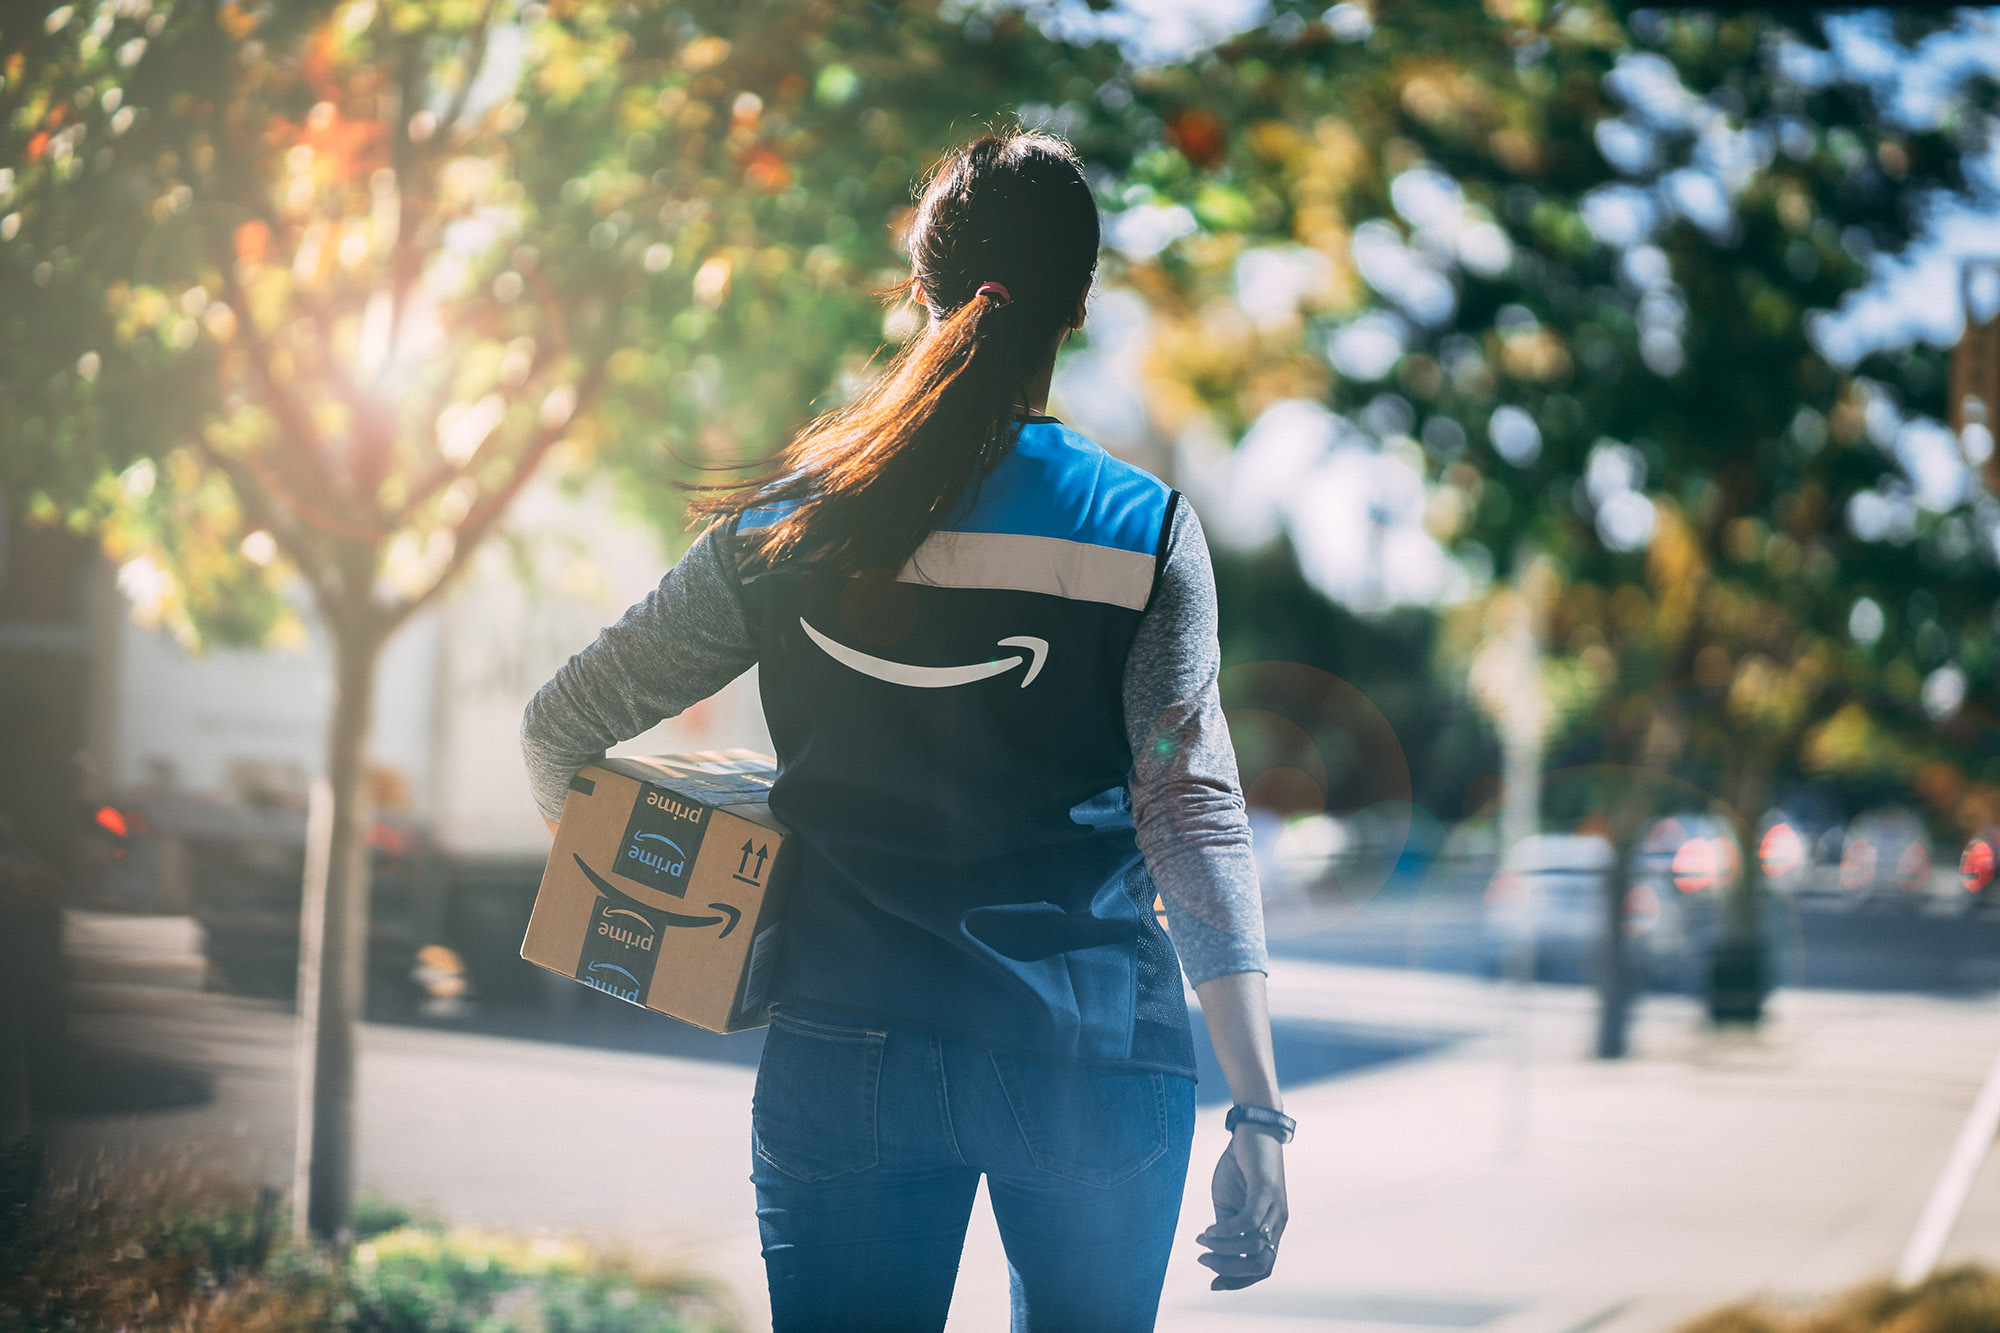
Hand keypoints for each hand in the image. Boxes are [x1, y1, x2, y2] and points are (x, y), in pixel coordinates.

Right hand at [1195, 1127, 1287, 1289]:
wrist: (1252, 1129)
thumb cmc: (1239, 1167)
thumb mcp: (1229, 1204)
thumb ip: (1226, 1228)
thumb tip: (1213, 1251)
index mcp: (1271, 1229)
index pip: (1262, 1269)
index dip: (1238, 1282)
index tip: (1212, 1284)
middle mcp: (1278, 1223)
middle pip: (1261, 1265)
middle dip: (1230, 1270)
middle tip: (1204, 1260)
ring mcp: (1275, 1208)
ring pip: (1255, 1246)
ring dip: (1224, 1249)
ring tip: (1203, 1240)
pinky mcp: (1267, 1189)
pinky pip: (1250, 1221)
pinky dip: (1227, 1230)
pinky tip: (1210, 1229)